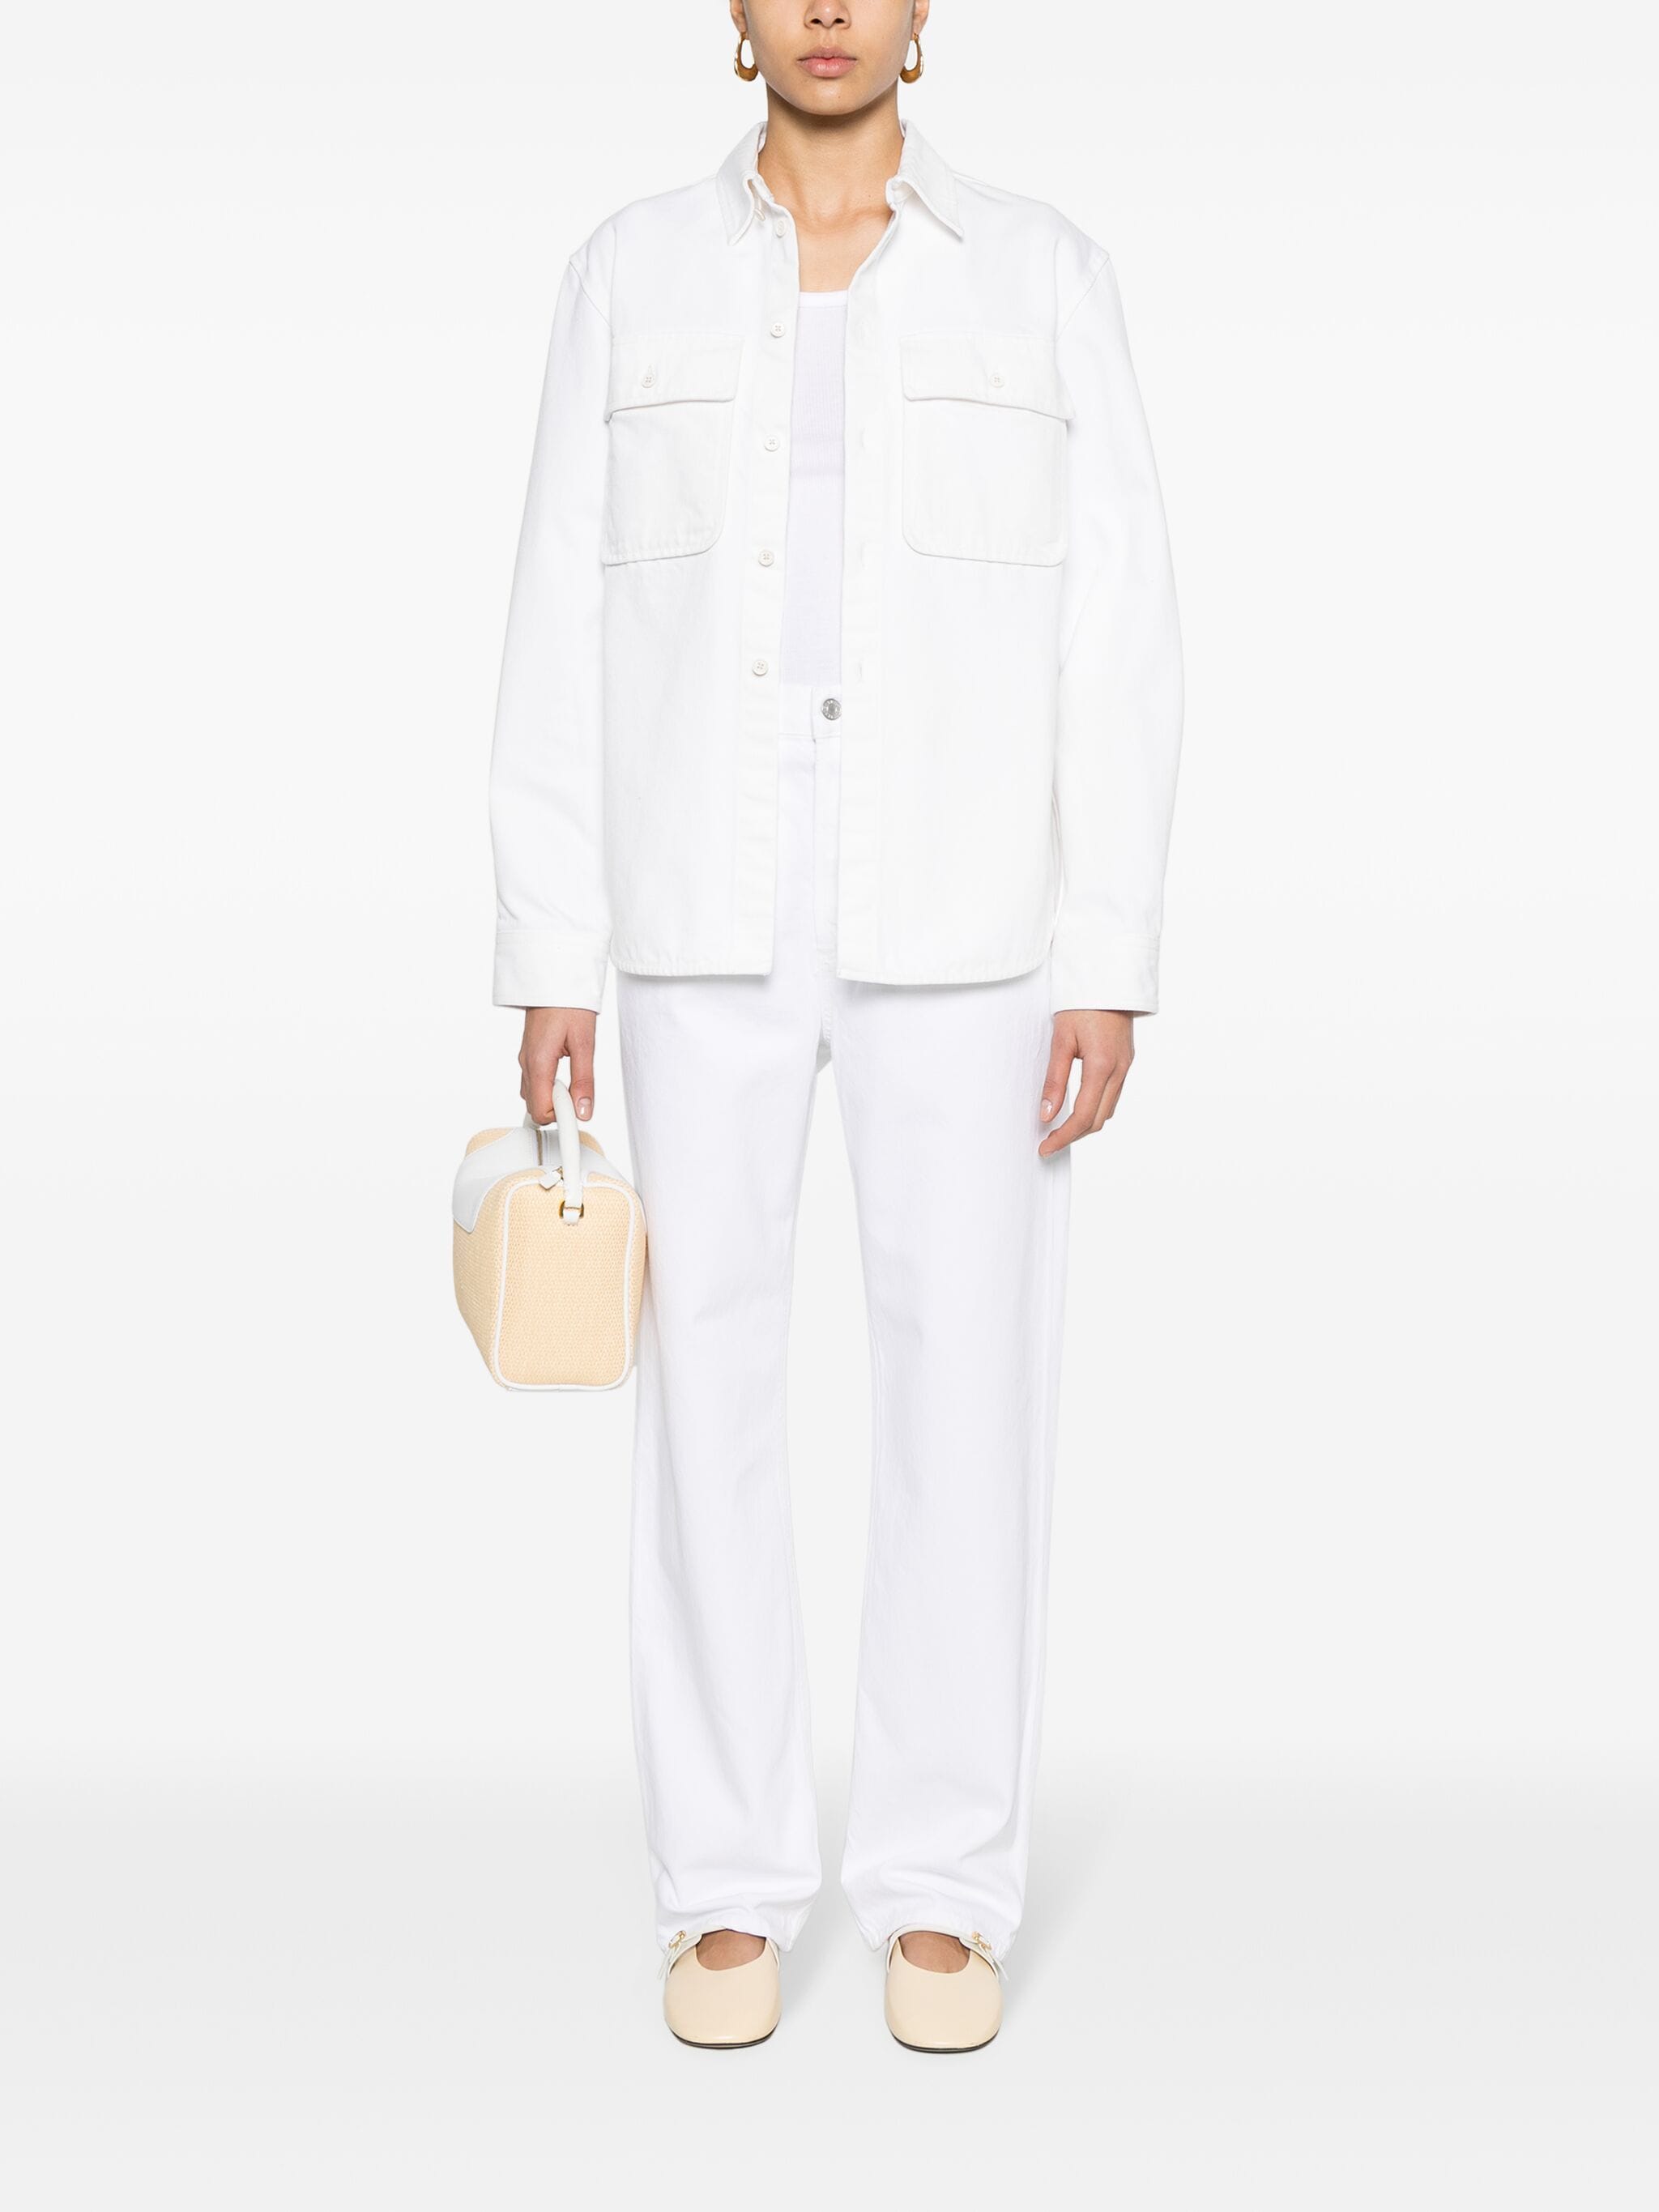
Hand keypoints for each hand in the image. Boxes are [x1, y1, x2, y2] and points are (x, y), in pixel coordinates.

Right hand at [519, 1006, 596, 1124]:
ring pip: (533, 1095)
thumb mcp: (584, 1044)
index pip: (540, 1111)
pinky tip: (563, 1072)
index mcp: (538, 1063)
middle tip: (578, 1090)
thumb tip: (584, 1110)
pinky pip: (534, 1081)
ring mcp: (525, 1059)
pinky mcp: (529, 1054)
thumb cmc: (568, 1004)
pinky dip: (548, 1084)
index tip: (578, 1108)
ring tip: (572, 1077)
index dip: (561, 1115)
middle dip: (557, 1106)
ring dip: (552, 1095)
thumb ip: (584, 1081)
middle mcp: (526, 1063)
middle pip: (534, 1107)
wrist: (555, 978)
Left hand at [1039, 1010, 1134, 1154]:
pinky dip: (1095, 1108)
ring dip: (1085, 1124)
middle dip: (1073, 1135)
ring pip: (1107, 1109)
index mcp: (1102, 1066)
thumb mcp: (1061, 1040)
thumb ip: (1054, 1080)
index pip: (1082, 1116)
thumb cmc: (1082, 1003)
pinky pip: (1113, 1095)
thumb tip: (1046, 1114)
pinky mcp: (1126, 1060)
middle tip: (1049, 1143)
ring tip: (1060, 1128)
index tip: (1045, 1147)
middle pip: (1098, 1119)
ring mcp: (1126, 1066)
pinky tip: (1078, 1107)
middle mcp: (1120, 1070)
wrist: (1108, 976)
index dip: (1063, 1137)